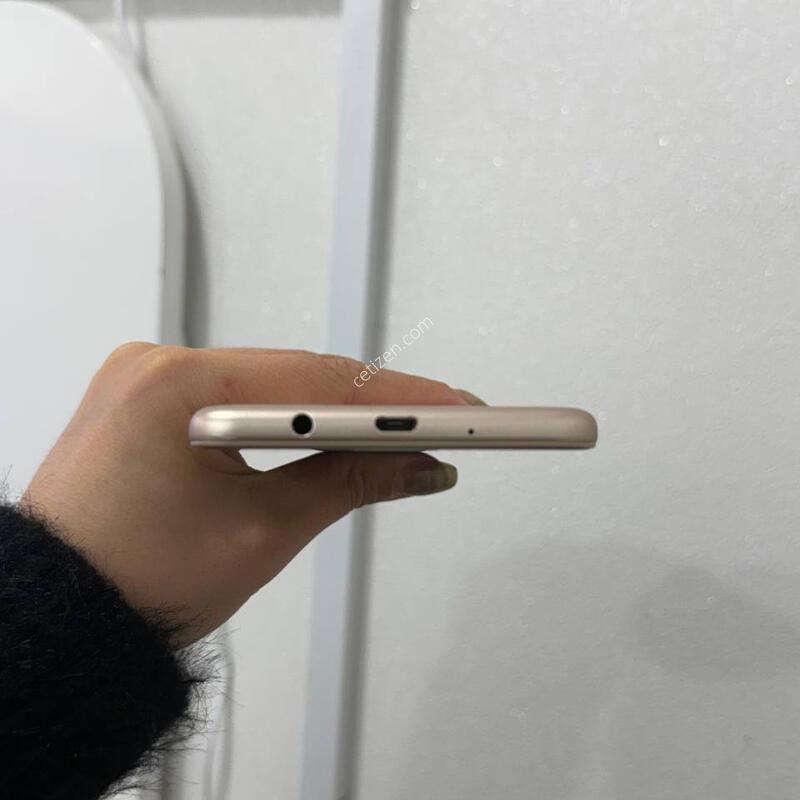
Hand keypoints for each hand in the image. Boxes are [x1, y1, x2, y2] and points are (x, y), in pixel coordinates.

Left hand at [23, 344, 474, 644]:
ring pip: (269, 387)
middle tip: (441, 423)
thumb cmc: (146, 584)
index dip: (396, 399)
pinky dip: (287, 419)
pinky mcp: (147, 399)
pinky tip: (330, 434)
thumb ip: (352, 482)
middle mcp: (157, 364)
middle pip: (294, 376)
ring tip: (399, 435)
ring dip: (331, 414)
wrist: (64, 621)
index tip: (455, 408)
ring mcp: (148, 378)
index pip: (316, 382)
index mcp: (177, 387)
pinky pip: (238, 398)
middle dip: (369, 407)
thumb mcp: (267, 530)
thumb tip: (425, 468)